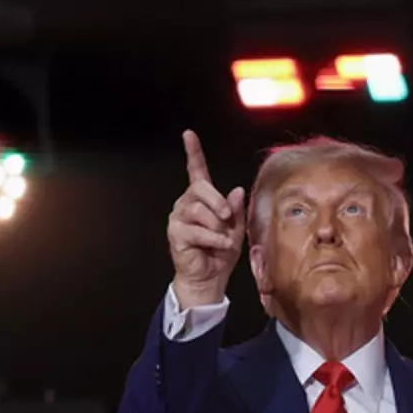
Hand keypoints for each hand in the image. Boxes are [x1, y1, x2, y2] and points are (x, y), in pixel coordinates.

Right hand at [169, 130, 245, 308]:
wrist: (210, 277)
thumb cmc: (221, 252)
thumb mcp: (236, 228)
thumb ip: (235, 210)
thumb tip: (237, 191)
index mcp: (202, 199)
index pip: (196, 171)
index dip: (193, 153)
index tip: (189, 135)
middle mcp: (187, 204)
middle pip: (200, 187)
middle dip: (218, 202)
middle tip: (227, 219)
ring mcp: (178, 217)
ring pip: (199, 210)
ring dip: (217, 226)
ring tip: (223, 239)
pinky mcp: (175, 233)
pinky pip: (197, 230)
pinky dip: (214, 239)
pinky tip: (220, 245)